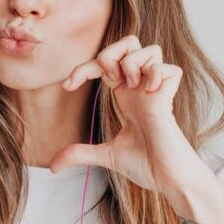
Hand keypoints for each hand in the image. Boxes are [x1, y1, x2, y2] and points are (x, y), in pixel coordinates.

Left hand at [50, 35, 198, 201]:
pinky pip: (169, 68)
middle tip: (108, 79)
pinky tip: (151, 93)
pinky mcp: (170, 98)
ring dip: (133, 63)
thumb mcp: (106, 155)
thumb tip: (52, 165)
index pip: (104, 65)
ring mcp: (156, 91)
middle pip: (130, 43)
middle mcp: (141, 88)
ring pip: (150, 49)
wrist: (167, 180)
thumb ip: (80, 154)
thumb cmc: (146, 165)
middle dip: (110, 52)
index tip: (67, 86)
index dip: (83, 68)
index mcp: (126, 96)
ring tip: (133, 87)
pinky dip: (156, 74)